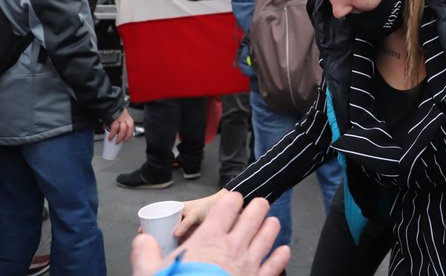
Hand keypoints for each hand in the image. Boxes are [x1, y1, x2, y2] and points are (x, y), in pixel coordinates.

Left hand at [108, 108, 134, 142]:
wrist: (116, 105)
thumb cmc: (112, 111)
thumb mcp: (107, 118)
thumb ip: (106, 124)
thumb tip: (106, 129)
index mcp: (116, 118)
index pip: (115, 127)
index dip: (112, 134)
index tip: (110, 138)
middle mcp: (123, 118)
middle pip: (124, 129)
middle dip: (121, 136)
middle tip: (117, 141)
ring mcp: (128, 118)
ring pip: (130, 127)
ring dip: (128, 135)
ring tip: (125, 140)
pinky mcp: (130, 119)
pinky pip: (132, 126)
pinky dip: (131, 132)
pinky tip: (129, 136)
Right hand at [131, 192, 289, 275]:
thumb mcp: (150, 273)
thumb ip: (145, 253)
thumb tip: (141, 239)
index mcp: (209, 240)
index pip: (226, 208)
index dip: (232, 200)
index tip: (235, 198)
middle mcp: (233, 247)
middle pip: (253, 217)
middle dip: (257, 207)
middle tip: (260, 203)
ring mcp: (248, 264)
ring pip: (267, 237)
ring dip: (270, 227)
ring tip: (272, 221)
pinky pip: (275, 265)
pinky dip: (280, 256)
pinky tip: (283, 250)